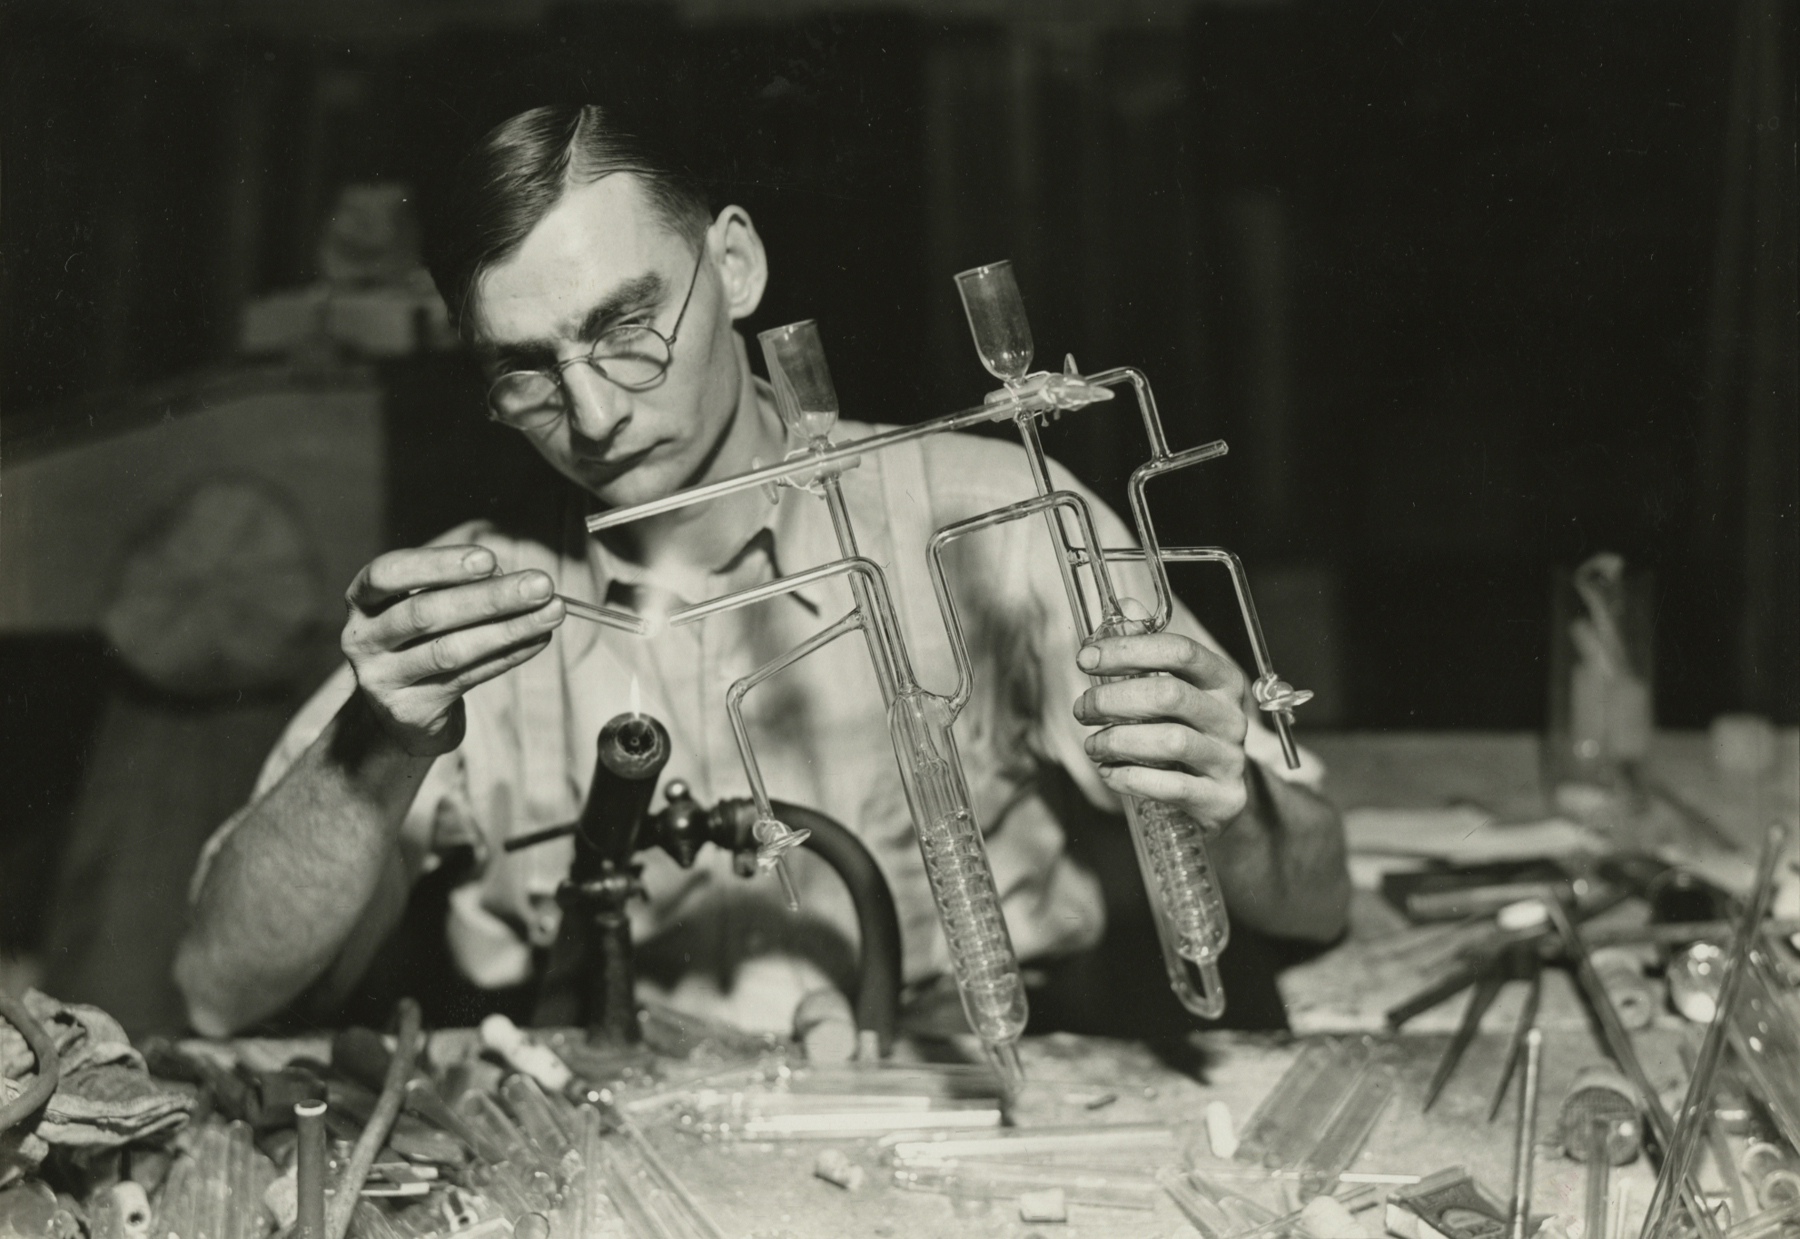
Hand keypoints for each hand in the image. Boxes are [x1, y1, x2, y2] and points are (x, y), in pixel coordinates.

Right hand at [340, 545, 564, 754]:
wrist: (401, 711)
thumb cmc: (421, 641)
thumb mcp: (428, 605)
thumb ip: (457, 588)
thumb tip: (508, 578)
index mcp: (363, 601)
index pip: (387, 574)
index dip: (437, 564)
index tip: (488, 559)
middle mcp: (363, 639)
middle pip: (425, 613)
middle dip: (489, 597)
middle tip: (540, 585)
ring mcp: (382, 678)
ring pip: (450, 650)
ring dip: (509, 628)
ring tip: (552, 612)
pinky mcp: (410, 709)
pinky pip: (469, 677)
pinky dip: (509, 655)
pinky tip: (539, 638)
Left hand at [1073, 631, 1249, 826]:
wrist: (1218, 799)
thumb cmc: (1186, 737)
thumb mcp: (1172, 692)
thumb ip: (1149, 653)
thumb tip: (1128, 606)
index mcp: (1222, 681)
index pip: (1180, 650)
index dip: (1128, 650)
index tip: (1087, 658)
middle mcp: (1232, 717)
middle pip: (1169, 694)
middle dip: (1113, 698)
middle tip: (1082, 709)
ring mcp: (1230, 760)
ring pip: (1169, 741)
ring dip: (1117, 741)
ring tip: (1094, 745)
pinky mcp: (1221, 800)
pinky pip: (1170, 786)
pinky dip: (1130, 777)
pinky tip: (1110, 772)